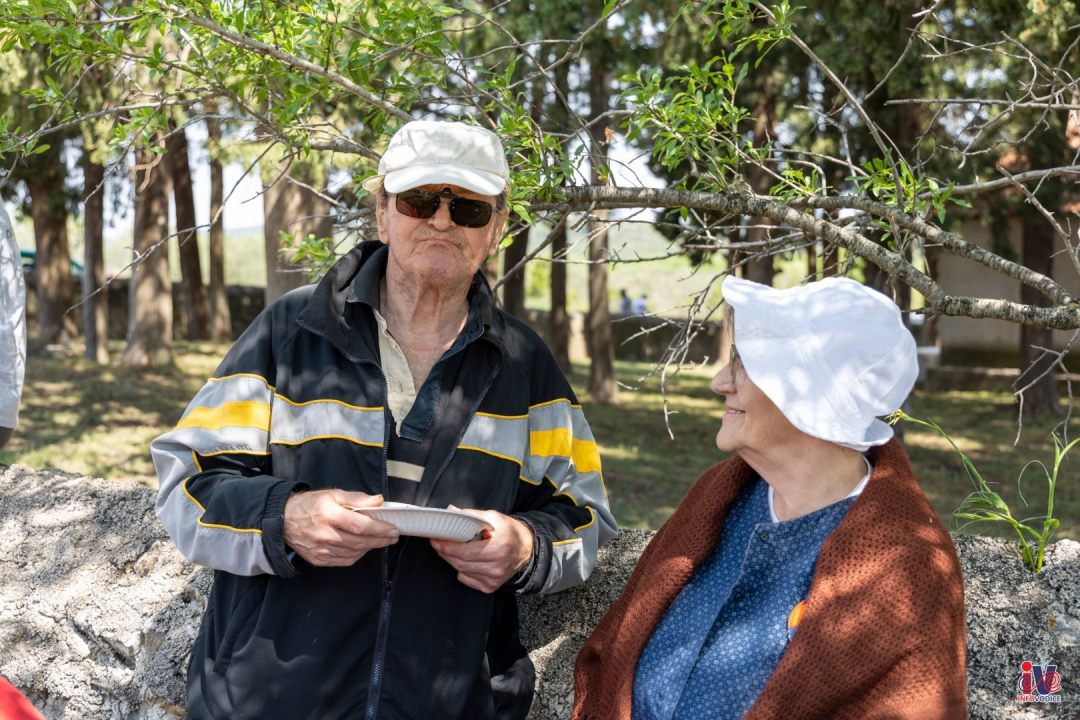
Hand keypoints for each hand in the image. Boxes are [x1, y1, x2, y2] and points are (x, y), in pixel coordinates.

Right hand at [283, 490, 398, 566]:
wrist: (283, 520)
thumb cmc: (310, 505)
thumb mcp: (332, 494)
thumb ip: (357, 498)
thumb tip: (378, 501)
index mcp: (328, 514)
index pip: (359, 525)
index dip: (379, 528)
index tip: (393, 528)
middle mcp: (324, 534)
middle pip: (359, 542)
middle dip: (380, 540)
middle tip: (393, 536)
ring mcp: (320, 549)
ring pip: (353, 553)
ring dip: (370, 548)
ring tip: (381, 540)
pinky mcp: (318, 559)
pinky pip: (344, 561)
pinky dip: (357, 555)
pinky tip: (363, 548)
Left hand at [430, 507, 533, 592]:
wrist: (526, 549)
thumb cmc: (510, 532)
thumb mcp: (493, 518)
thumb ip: (471, 515)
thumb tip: (450, 511)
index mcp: (499, 548)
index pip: (466, 552)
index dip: (448, 547)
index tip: (437, 539)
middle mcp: (497, 567)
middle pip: (461, 563)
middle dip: (445, 553)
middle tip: (438, 543)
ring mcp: (494, 579)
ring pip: (462, 571)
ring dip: (452, 560)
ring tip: (451, 549)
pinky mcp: (490, 586)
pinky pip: (467, 579)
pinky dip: (462, 569)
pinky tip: (468, 560)